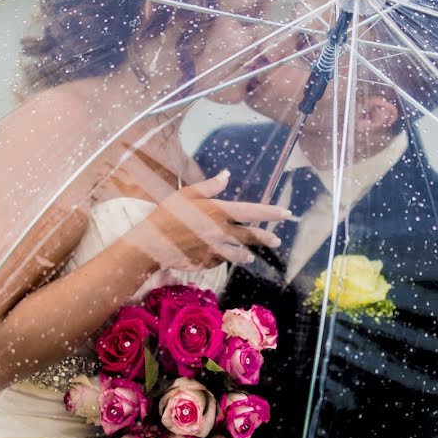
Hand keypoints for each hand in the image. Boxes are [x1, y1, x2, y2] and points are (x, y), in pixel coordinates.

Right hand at [127, 170, 289, 270]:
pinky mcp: (207, 263)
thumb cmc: (167, 215)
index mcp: (218, 212)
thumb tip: (226, 175)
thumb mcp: (187, 194)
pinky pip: (219, 261)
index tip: (286, 213)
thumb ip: (209, 186)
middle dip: (266, 238)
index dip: (271, 213)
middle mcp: (221, 232)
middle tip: (276, 240)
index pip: (252, 212)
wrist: (152, 244)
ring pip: (238, 253)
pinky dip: (221, 259)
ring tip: (251, 256)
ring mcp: (215, 250)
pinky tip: (220, 258)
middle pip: (251, 236)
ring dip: (246, 254)